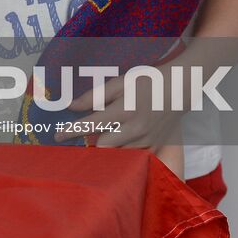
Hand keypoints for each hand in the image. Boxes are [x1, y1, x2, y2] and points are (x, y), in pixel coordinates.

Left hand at [66, 70, 182, 168]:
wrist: (180, 89)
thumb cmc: (148, 81)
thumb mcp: (121, 82)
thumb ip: (95, 95)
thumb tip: (71, 106)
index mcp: (125, 110)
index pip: (91, 124)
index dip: (72, 131)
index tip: (57, 136)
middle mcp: (135, 129)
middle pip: (103, 146)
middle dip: (90, 143)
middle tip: (84, 136)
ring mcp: (147, 140)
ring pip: (118, 154)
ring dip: (107, 149)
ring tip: (104, 137)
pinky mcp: (155, 147)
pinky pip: (133, 157)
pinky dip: (124, 152)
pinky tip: (121, 143)